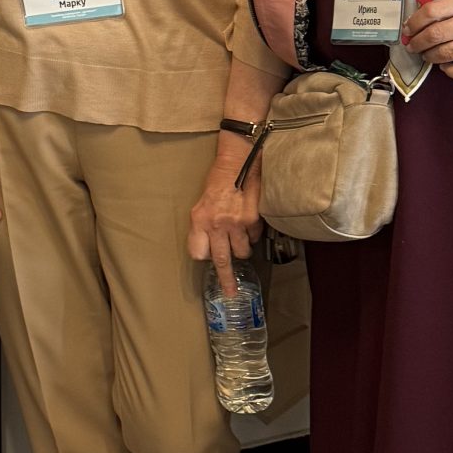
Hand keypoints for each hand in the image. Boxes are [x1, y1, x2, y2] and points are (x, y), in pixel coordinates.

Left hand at [188, 139, 261, 292]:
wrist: (238, 160)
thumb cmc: (219, 180)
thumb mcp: (202, 202)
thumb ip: (204, 224)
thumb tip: (211, 245)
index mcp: (198, 220)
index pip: (198, 253)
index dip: (204, 256)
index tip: (208, 258)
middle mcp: (215, 224)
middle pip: (221, 261)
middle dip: (227, 280)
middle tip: (231, 292)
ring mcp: (235, 224)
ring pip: (242, 252)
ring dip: (242, 247)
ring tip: (240, 233)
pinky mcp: (253, 220)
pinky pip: (255, 237)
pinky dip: (253, 233)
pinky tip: (249, 219)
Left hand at [401, 0, 452, 80]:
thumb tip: (427, 18)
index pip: (432, 11)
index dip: (414, 22)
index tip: (407, 29)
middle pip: (435, 34)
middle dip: (417, 43)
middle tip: (412, 46)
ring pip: (446, 53)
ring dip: (430, 57)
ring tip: (427, 56)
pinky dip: (451, 71)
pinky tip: (447, 67)